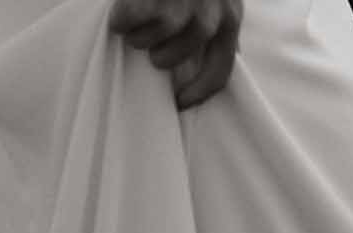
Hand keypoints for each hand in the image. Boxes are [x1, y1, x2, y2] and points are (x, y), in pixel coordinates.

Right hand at [109, 0, 242, 110]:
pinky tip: (122, 14)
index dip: (198, 94)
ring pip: (153, 39)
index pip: (220, 71)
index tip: (179, 103)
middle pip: (178, 56)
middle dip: (160, 56)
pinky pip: (128, 18)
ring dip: (139, 37)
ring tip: (136, 27)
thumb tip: (223, 61)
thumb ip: (221, 25)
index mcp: (231, 16)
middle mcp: (211, 9)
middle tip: (150, 46)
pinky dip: (121, 20)